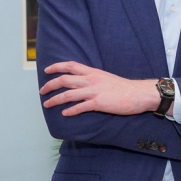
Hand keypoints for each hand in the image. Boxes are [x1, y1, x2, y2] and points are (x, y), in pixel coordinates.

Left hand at [40, 62, 159, 115]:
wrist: (138, 94)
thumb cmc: (124, 88)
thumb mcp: (106, 78)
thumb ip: (93, 79)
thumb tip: (83, 84)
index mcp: (93, 72)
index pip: (70, 65)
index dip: (56, 67)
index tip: (46, 70)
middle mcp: (91, 80)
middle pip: (64, 80)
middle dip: (50, 85)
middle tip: (42, 91)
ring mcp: (94, 91)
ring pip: (68, 94)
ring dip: (55, 100)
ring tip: (47, 104)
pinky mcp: (98, 103)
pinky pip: (80, 107)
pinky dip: (70, 111)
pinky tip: (64, 114)